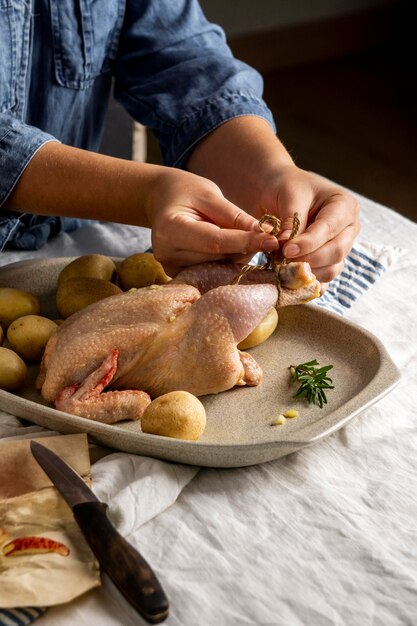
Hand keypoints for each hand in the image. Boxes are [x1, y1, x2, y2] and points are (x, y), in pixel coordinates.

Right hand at [145, 168, 276, 275]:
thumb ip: (234, 216)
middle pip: (218, 258)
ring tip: (243, 238)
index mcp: (171, 229)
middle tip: (263, 236)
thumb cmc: (185, 191)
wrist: (160, 200)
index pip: (215, 242)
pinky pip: (210, 271)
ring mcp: (171, 267)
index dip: (245, 242)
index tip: (272, 241)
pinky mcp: (177, 274)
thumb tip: (262, 233)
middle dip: (244, 248)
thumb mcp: (209, 193)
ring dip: (237, 256)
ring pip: (217, 267)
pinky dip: (225, 261)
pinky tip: (231, 249)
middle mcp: (167, 253)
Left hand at [260, 165, 360, 287]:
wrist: (280, 193)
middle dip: (308, 260)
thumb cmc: (288, 188)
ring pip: (331, 270)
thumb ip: (292, 221)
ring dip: (307, 273)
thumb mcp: (290, 195)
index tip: (286, 250)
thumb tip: (289, 249)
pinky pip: (323, 280)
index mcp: (345, 206)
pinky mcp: (329, 263)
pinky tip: (291, 281)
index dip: (308, 243)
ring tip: (283, 268)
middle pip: (336, 252)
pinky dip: (308, 283)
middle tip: (283, 261)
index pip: (329, 230)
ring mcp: (341, 248)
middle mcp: (348, 229)